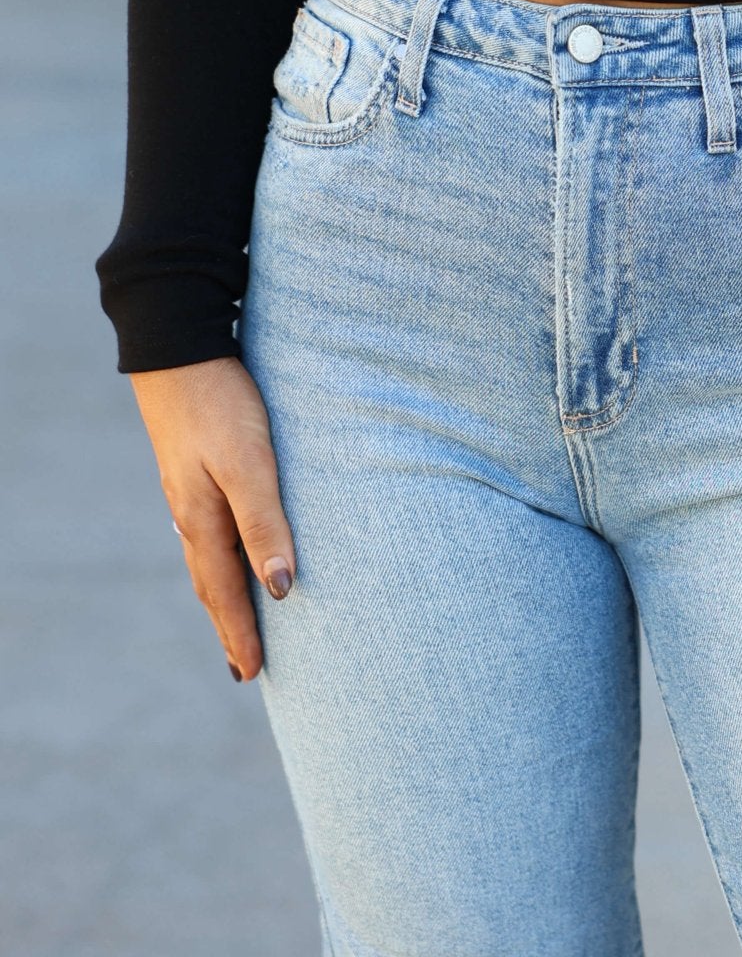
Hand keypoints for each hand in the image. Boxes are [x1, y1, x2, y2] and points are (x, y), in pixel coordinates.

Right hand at [129, 355, 295, 681]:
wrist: (179, 347)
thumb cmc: (221, 404)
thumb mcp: (250, 464)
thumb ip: (265, 523)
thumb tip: (280, 588)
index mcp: (202, 520)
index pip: (224, 593)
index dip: (240, 633)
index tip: (251, 674)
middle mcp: (191, 512)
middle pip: (211, 583)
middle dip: (229, 625)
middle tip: (244, 667)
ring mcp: (189, 490)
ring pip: (208, 556)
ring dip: (224, 593)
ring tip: (239, 618)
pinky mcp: (196, 466)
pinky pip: (209, 528)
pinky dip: (222, 555)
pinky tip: (230, 547)